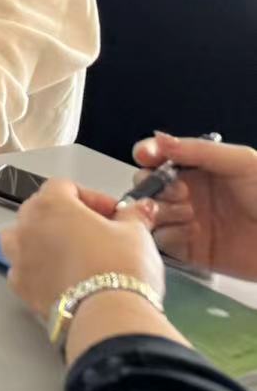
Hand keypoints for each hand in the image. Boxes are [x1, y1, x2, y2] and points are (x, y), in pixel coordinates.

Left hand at [0, 179, 162, 320]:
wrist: (110, 316)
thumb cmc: (120, 268)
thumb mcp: (136, 234)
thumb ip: (133, 216)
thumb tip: (138, 209)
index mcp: (50, 205)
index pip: (64, 186)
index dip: (92, 197)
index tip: (114, 213)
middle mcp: (27, 227)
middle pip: (40, 210)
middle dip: (68, 217)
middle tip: (98, 232)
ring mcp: (19, 258)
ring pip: (22, 238)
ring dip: (43, 240)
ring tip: (72, 253)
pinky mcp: (21, 287)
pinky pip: (23, 270)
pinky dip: (38, 271)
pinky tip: (62, 279)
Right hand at [138, 132, 256, 279]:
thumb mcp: (242, 163)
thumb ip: (199, 150)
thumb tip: (159, 139)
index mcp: (198, 168)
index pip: (158, 156)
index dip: (148, 153)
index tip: (147, 156)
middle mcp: (188, 194)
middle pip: (147, 185)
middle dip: (153, 185)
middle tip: (178, 191)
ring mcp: (188, 222)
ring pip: (150, 213)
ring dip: (160, 211)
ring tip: (187, 213)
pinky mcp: (192, 251)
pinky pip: (164, 242)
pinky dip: (169, 236)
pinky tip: (191, 231)